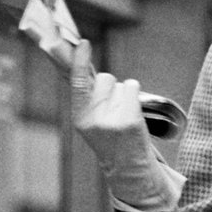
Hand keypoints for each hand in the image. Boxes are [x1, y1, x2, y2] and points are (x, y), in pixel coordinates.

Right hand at [69, 41, 182, 211]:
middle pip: (103, 78)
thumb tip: (76, 58)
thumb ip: (86, 94)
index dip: (78, 60)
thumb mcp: (92, 120)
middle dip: (110, 86)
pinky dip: (135, 95)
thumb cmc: (111, 139)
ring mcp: (112, 119)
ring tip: (124, 116)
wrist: (128, 169)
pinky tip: (133, 114)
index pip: (77, 83)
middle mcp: (93, 118)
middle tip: (113, 110)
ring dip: (124, 94)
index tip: (83, 42)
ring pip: (120, 83)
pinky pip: (133, 87)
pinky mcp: (130, 119)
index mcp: (80, 117)